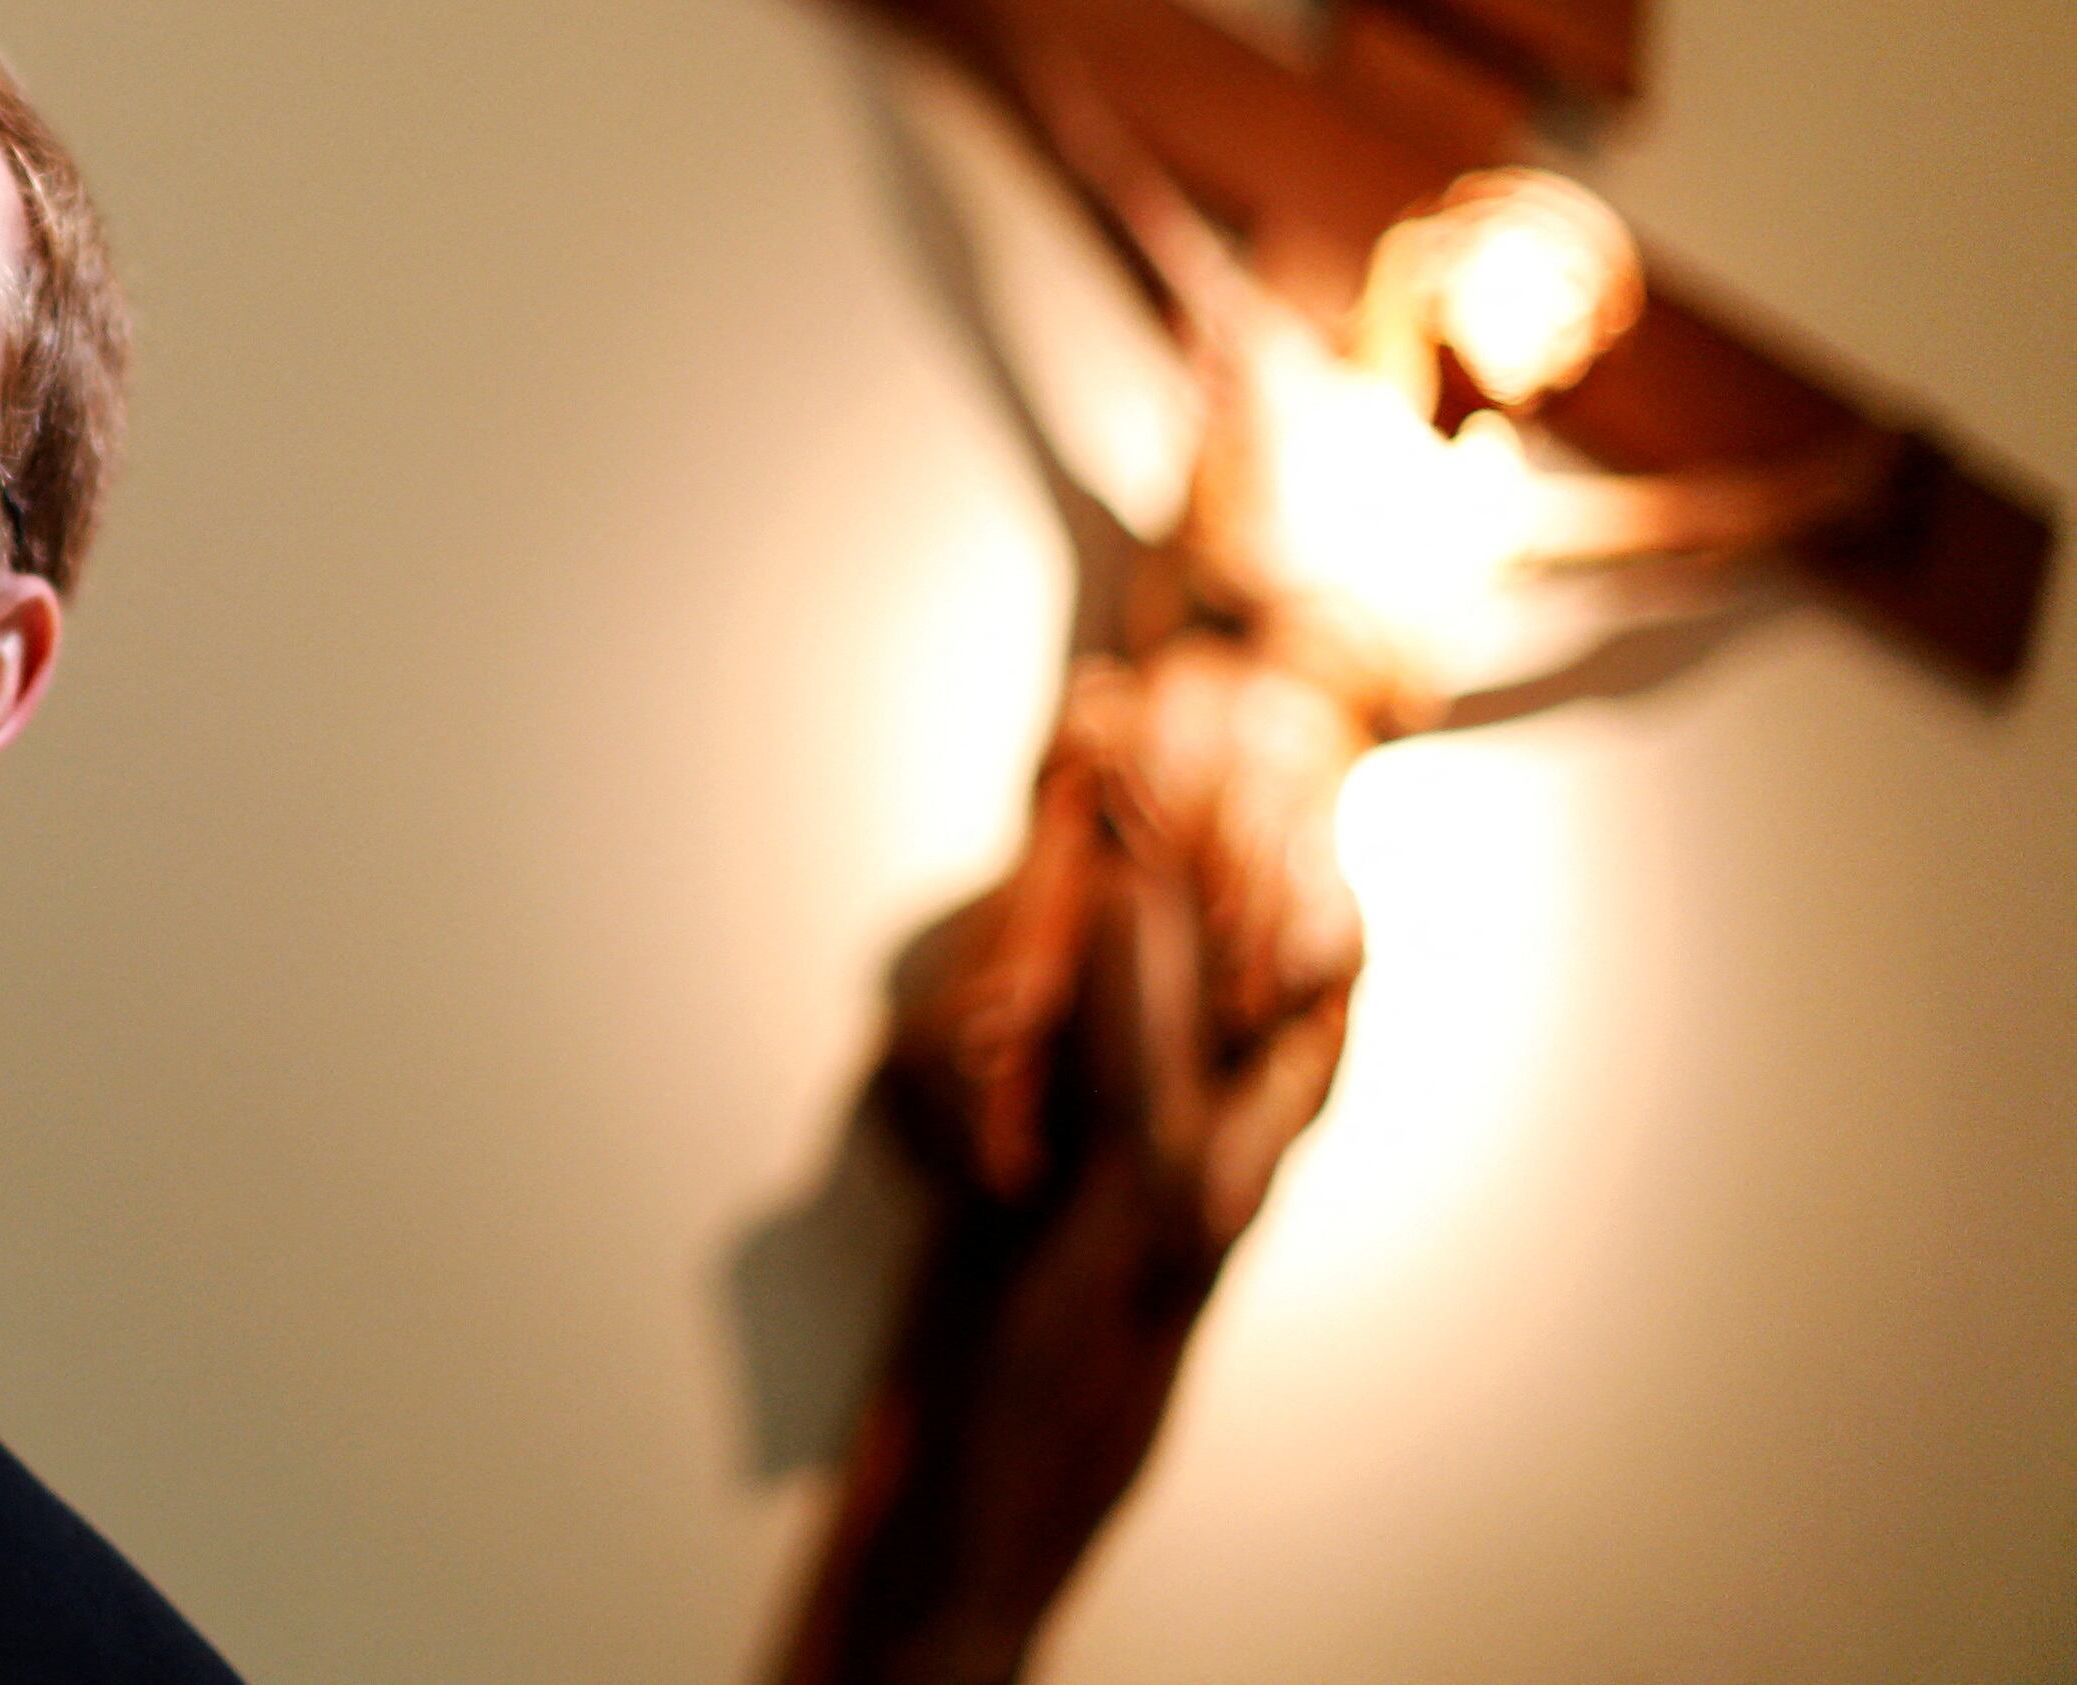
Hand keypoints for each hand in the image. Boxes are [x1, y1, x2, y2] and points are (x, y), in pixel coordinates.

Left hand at [796, 668, 1358, 1684]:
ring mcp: (1180, 1223)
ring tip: (1143, 734)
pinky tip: (1111, 884)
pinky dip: (1135, 977)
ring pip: (1214, 1013)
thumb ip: (1048, 1181)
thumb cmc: (990, 1426)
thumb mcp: (1028, 1271)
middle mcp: (1209, 1198)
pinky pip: (1146, 1089)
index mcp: (1189, 1198)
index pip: (1264, 1024)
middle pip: (1261, 988)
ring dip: (1179, 868)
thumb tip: (1023, 1111)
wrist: (984, 1555)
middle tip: (1188, 693)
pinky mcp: (1122, 1253)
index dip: (1261, 895)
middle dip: (1233, 841)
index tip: (1236, 776)